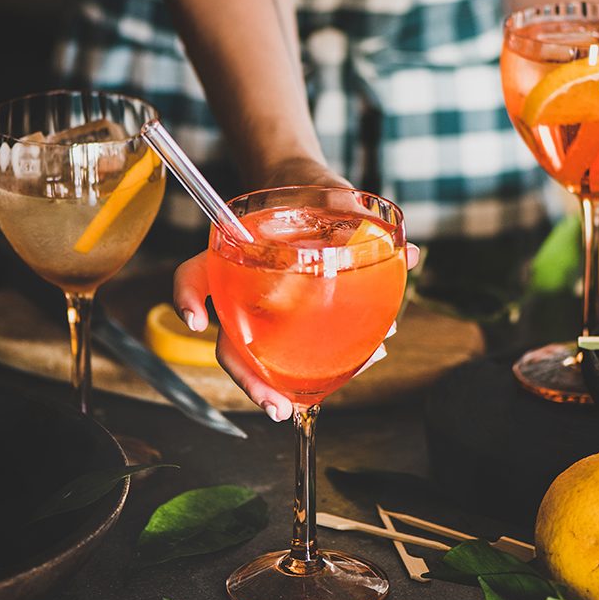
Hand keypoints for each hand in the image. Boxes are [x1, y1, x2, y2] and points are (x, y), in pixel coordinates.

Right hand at [173, 158, 419, 419]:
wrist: (311, 194)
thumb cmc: (309, 196)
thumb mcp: (330, 197)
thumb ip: (362, 221)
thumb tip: (410, 255)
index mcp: (235, 254)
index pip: (195, 275)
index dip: (188, 298)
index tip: (197, 321)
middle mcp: (241, 288)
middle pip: (228, 340)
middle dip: (248, 378)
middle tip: (274, 405)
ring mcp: (262, 308)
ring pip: (256, 355)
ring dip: (279, 384)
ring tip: (302, 403)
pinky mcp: (289, 319)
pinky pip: (291, 349)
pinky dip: (317, 366)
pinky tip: (346, 370)